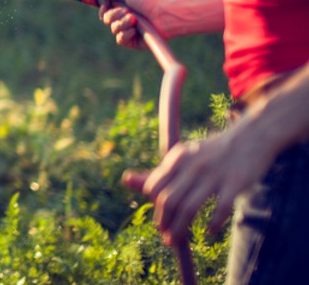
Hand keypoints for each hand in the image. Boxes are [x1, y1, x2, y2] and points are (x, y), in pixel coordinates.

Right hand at [92, 0, 166, 49]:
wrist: (164, 14)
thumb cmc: (149, 0)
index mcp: (122, 6)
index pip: (104, 10)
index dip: (103, 8)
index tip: (107, 5)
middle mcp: (124, 18)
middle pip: (106, 19)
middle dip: (114, 15)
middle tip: (127, 11)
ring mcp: (128, 30)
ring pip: (113, 29)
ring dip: (122, 23)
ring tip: (134, 19)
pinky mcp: (133, 41)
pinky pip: (120, 40)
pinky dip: (125, 34)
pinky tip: (134, 30)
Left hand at [122, 125, 275, 244]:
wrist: (252, 137)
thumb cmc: (212, 152)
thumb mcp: (183, 157)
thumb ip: (159, 172)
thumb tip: (126, 180)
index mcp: (177, 158)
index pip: (155, 187)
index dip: (155, 208)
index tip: (160, 222)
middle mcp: (192, 165)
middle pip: (169, 200)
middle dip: (164, 222)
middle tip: (165, 237)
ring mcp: (214, 174)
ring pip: (189, 207)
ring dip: (180, 228)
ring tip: (176, 240)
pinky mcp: (235, 183)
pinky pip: (220, 209)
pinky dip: (213, 224)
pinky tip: (209, 231)